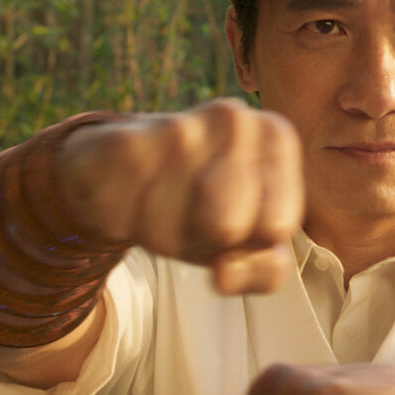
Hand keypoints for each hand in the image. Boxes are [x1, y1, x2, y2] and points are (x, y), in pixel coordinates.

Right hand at [53, 99, 303, 293]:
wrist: (117, 166)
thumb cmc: (195, 204)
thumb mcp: (243, 243)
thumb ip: (265, 271)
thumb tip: (228, 274)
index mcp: (276, 136)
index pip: (277, 226)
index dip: (248, 245)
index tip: (234, 222)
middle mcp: (234, 119)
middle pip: (229, 227)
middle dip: (204, 242)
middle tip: (192, 216)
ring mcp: (180, 126)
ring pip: (174, 234)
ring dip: (161, 238)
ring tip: (158, 203)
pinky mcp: (127, 143)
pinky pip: (132, 223)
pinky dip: (126, 227)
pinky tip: (127, 197)